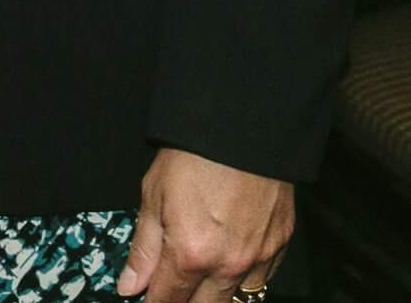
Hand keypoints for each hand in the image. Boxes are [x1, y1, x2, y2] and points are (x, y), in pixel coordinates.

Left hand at [116, 148, 293, 302]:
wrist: (243, 126)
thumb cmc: (193, 155)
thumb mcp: (154, 196)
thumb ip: (144, 249)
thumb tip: (130, 286)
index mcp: (191, 255)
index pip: (168, 301)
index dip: (154, 302)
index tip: (148, 298)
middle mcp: (228, 265)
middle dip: (184, 302)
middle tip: (174, 287)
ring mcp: (258, 257)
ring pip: (237, 300)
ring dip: (216, 295)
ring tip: (202, 280)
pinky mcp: (280, 244)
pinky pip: (262, 279)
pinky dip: (245, 279)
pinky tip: (231, 265)